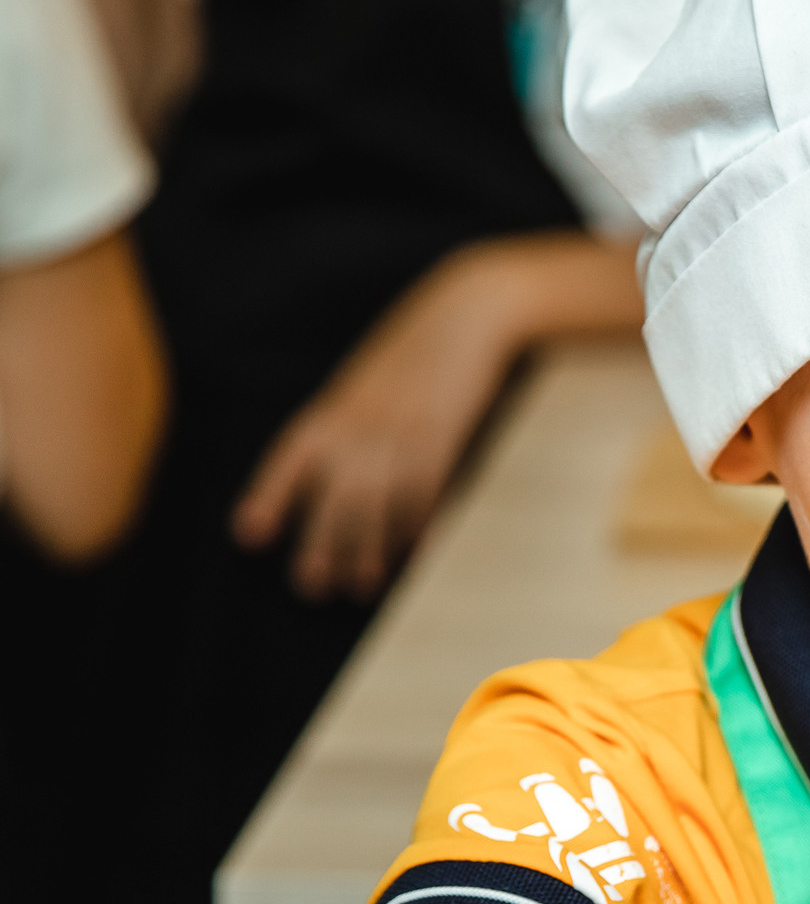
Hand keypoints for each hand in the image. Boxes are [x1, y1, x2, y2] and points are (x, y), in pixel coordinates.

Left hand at [231, 234, 640, 600]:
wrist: (465, 317)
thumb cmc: (414, 353)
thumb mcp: (366, 386)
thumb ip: (346, 427)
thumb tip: (333, 481)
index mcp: (332, 410)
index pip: (289, 460)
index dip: (269, 499)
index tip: (250, 536)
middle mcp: (360, 427)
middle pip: (331, 498)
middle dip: (320, 546)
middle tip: (312, 586)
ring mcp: (402, 436)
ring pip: (375, 508)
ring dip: (367, 551)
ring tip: (363, 584)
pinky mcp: (443, 442)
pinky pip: (424, 497)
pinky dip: (418, 528)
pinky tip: (415, 552)